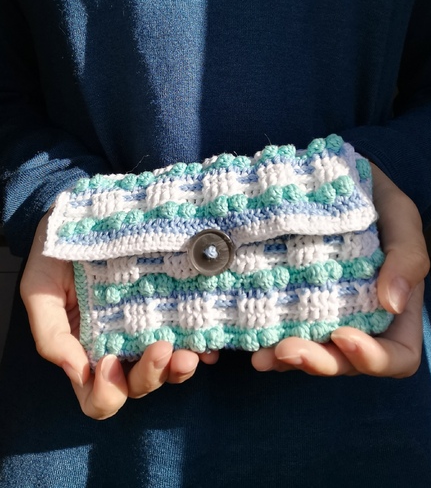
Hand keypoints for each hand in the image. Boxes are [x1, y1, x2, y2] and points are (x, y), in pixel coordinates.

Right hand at [20, 211, 217, 419]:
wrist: (83, 216)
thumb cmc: (57, 253)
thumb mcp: (39, 289)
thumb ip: (50, 333)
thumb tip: (78, 373)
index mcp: (87, 350)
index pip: (98, 395)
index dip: (106, 392)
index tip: (110, 361)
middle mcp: (120, 346)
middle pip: (138, 386)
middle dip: (150, 376)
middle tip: (161, 348)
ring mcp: (147, 329)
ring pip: (167, 369)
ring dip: (179, 369)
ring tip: (190, 353)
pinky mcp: (169, 308)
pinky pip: (190, 339)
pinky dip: (201, 348)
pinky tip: (208, 345)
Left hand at [252, 163, 429, 377]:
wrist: (336, 179)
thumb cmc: (375, 200)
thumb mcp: (400, 217)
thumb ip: (408, 256)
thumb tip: (393, 304)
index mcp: (394, 310)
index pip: (396, 356)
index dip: (373, 359)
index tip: (344, 334)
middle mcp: (360, 321)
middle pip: (345, 363)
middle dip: (319, 362)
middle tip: (288, 349)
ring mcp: (324, 316)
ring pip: (311, 356)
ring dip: (287, 361)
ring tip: (262, 355)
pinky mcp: (294, 304)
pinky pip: (283, 333)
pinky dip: (268, 343)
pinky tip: (250, 342)